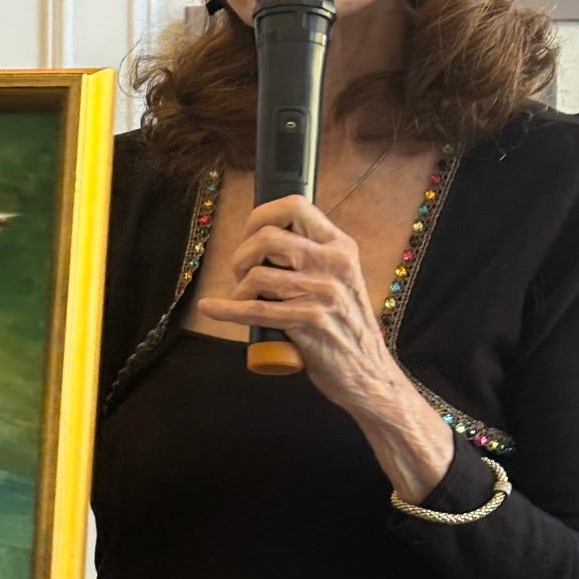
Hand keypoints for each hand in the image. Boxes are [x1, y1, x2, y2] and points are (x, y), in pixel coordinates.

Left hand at [195, 195, 397, 402]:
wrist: (367, 371)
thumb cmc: (345, 326)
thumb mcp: (340, 279)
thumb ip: (313, 257)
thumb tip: (267, 241)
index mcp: (340, 246)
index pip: (295, 207)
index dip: (261, 216)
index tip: (248, 235)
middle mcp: (333, 263)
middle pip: (267, 238)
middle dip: (242, 255)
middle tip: (241, 274)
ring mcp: (322, 292)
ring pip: (257, 275)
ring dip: (238, 288)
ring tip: (243, 298)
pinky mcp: (308, 322)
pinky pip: (255, 310)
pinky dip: (226, 309)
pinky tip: (210, 307)